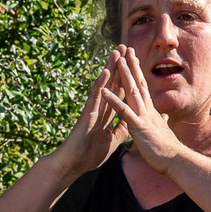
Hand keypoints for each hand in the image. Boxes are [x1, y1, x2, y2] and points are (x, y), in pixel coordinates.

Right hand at [51, 50, 127, 178]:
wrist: (75, 164)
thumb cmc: (91, 153)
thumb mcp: (114, 140)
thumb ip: (122, 129)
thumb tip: (132, 122)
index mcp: (108, 113)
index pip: (120, 92)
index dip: (128, 77)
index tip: (135, 62)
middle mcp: (101, 108)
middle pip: (113, 83)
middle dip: (120, 66)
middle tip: (125, 47)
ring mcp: (93, 109)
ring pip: (104, 86)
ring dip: (110, 69)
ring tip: (116, 52)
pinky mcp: (87, 115)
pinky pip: (95, 98)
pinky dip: (100, 86)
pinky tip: (105, 74)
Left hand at [100, 45, 185, 174]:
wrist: (176, 162)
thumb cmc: (168, 150)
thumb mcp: (163, 132)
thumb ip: (161, 122)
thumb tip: (164, 116)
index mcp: (150, 111)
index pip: (143, 87)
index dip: (137, 73)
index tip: (132, 59)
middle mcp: (147, 110)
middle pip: (138, 83)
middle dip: (131, 65)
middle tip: (126, 48)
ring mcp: (143, 117)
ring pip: (132, 92)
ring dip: (124, 76)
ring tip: (117, 60)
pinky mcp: (138, 127)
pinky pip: (123, 112)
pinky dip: (113, 101)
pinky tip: (104, 92)